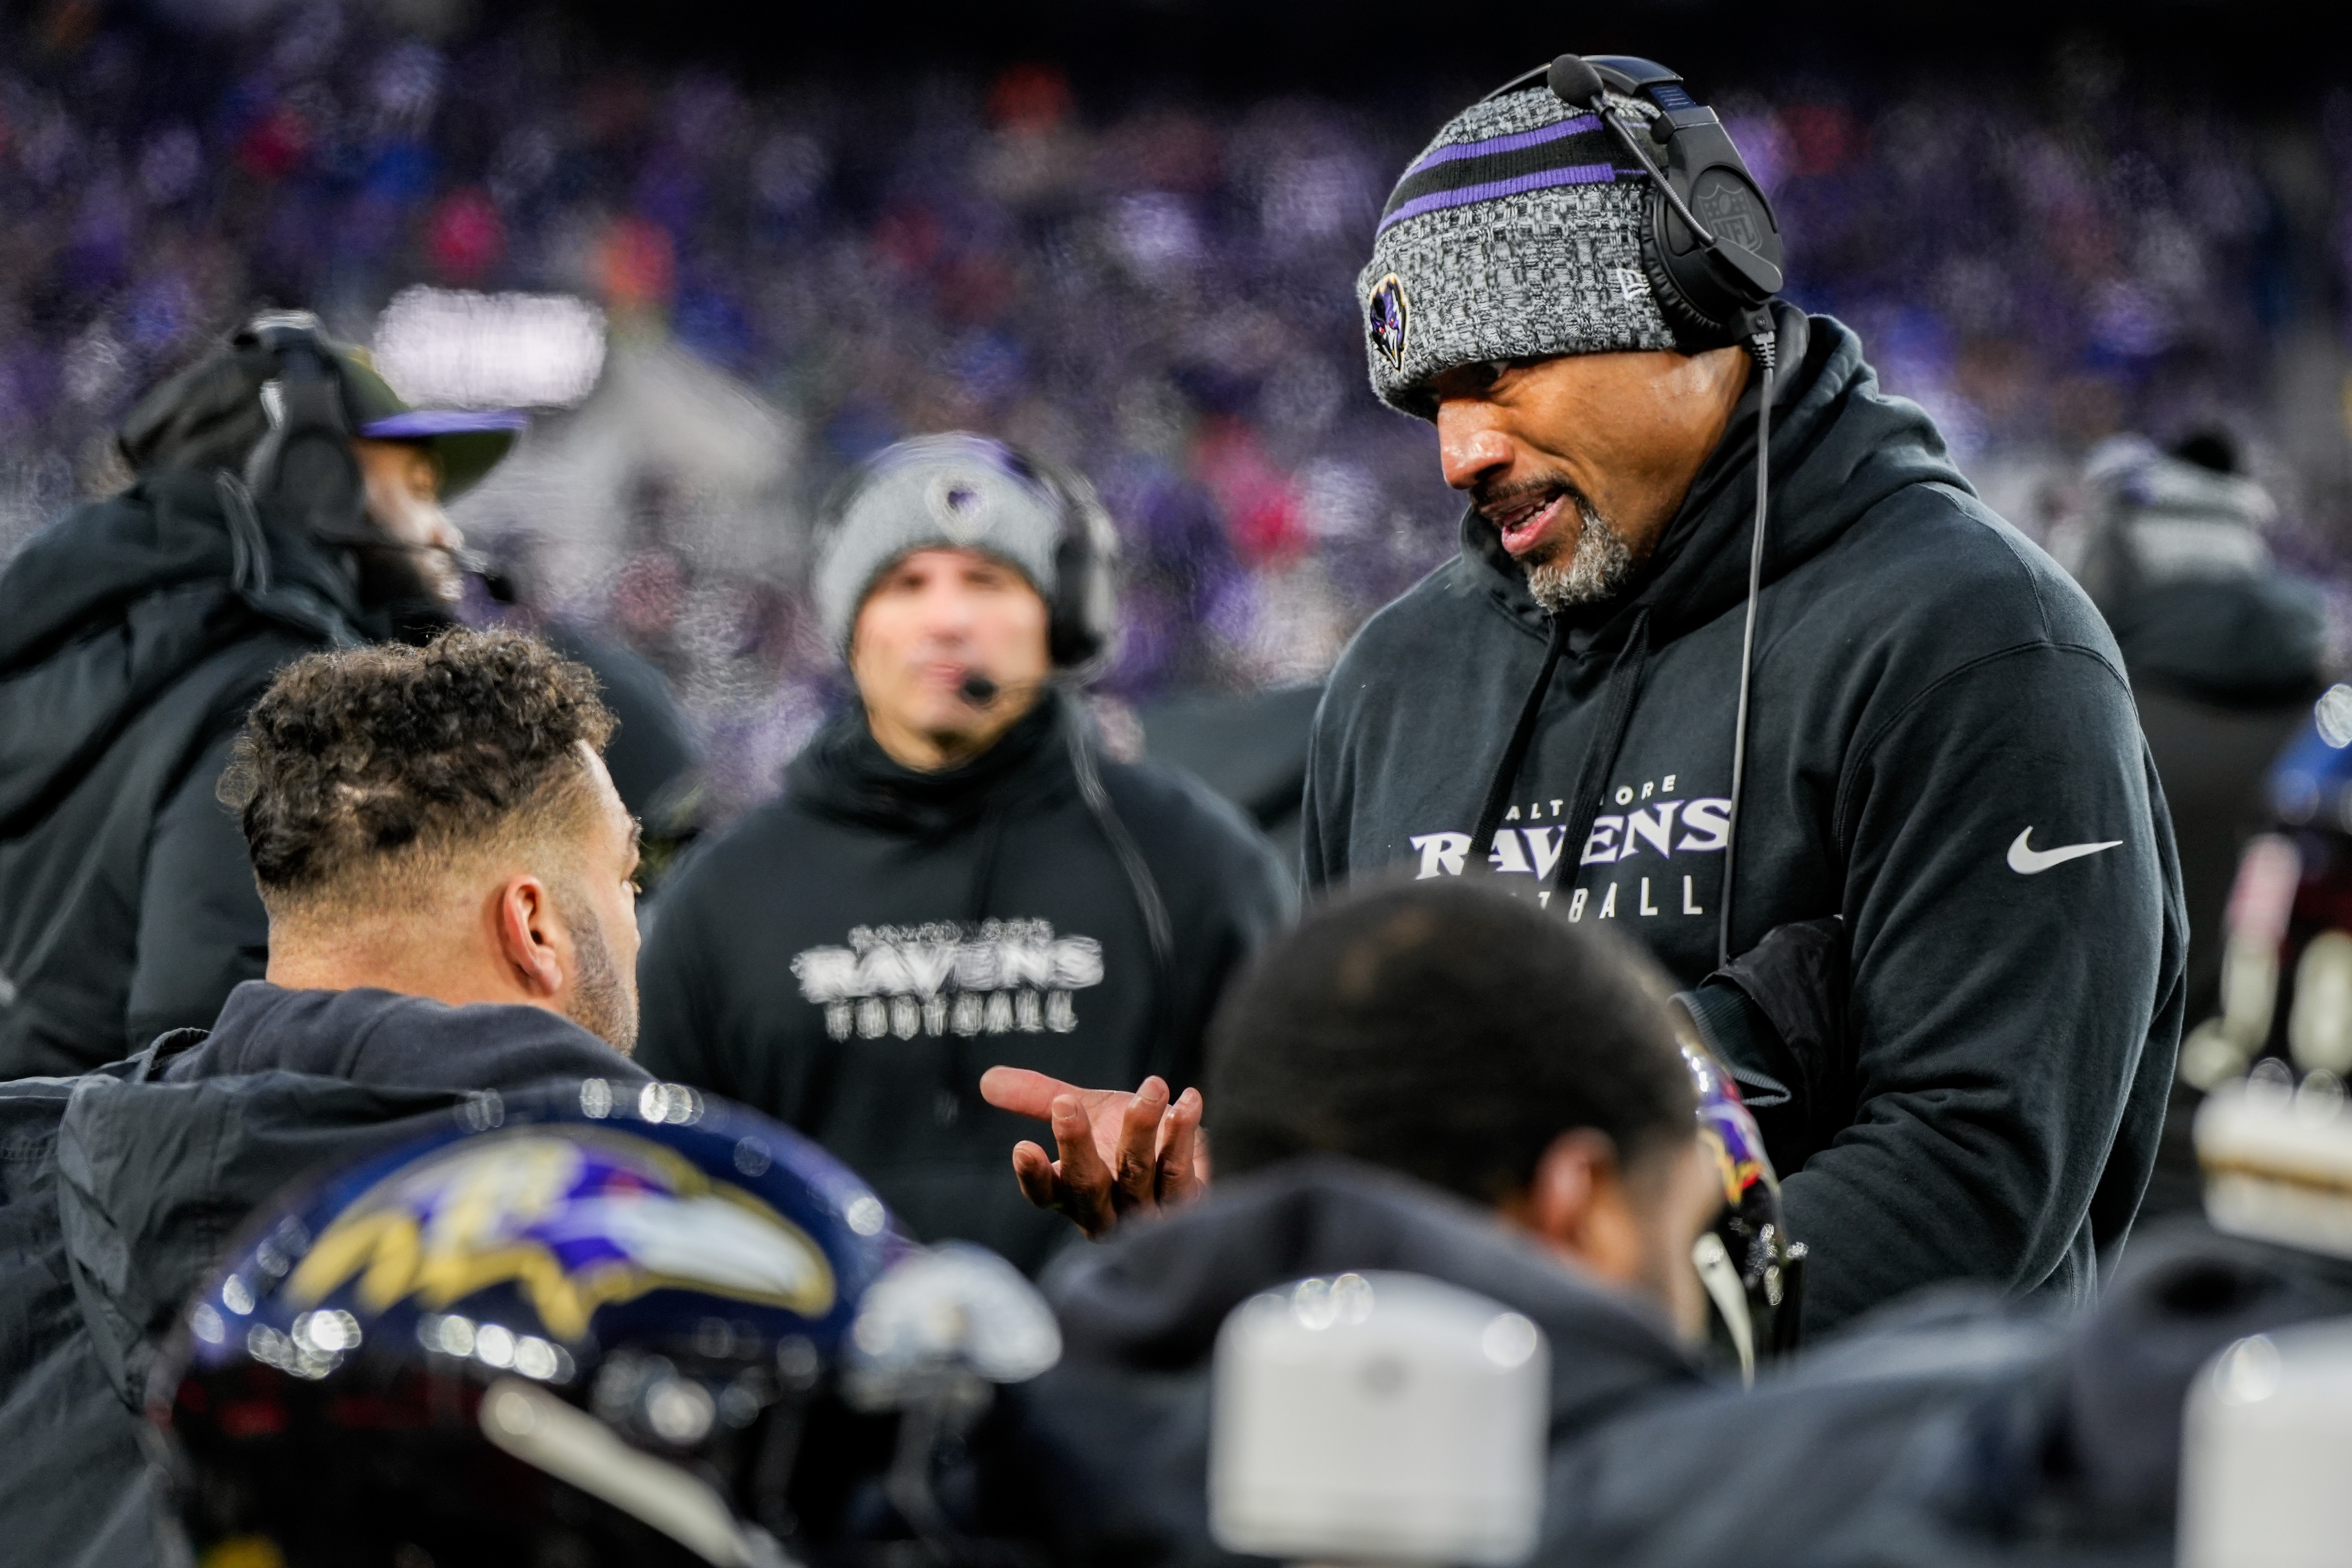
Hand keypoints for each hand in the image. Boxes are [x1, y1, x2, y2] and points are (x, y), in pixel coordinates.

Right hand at [978, 1067, 1207, 1238]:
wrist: (1186, 1153)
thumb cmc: (1124, 1135)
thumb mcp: (1083, 1111)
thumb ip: (1038, 1097)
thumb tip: (987, 1079)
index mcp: (1071, 1194)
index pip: (1045, 1194)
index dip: (1034, 1175)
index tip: (1023, 1146)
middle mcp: (1105, 1212)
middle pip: (1086, 1187)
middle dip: (1075, 1146)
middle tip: (1067, 1105)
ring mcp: (1146, 1213)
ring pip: (1136, 1176)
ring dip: (1140, 1128)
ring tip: (1151, 1086)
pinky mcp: (1185, 1205)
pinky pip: (1179, 1173)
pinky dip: (1181, 1135)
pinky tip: (1186, 1102)